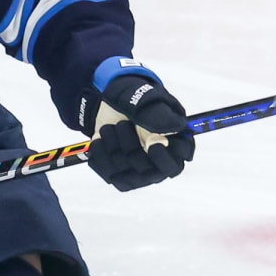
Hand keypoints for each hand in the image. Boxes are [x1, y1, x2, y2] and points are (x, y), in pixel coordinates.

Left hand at [83, 73, 195, 191]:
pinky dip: (100, 156)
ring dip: (113, 148)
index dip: (164, 159)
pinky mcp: (122, 176)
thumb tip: (176, 127)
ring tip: (108, 128)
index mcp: (175, 143)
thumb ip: (160, 114)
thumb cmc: (135, 99)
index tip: (152, 145)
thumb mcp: (146, 99)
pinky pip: (110, 176)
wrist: (109, 102)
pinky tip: (99, 140)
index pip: (176, 164)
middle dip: (129, 145)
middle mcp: (160, 162)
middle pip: (147, 171)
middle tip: (121, 124)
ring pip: (127, 174)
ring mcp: (141, 173)